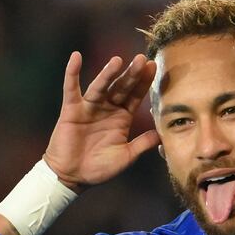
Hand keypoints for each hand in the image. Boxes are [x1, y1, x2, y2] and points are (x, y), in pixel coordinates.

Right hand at [43, 52, 159, 192]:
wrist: (73, 177)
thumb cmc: (99, 168)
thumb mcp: (126, 156)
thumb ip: (142, 144)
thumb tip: (162, 134)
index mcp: (122, 117)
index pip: (135, 96)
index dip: (144, 82)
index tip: (154, 66)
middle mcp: (107, 108)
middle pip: (121, 87)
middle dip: (131, 74)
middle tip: (142, 59)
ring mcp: (89, 107)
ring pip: (100, 86)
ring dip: (108, 73)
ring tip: (118, 60)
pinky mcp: (71, 110)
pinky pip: (71, 89)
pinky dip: (72, 73)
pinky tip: (76, 57)